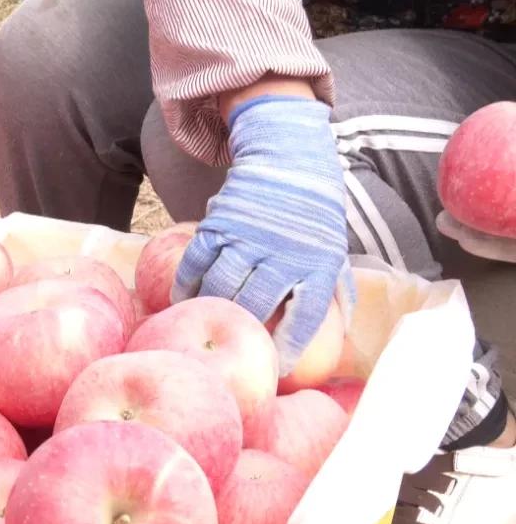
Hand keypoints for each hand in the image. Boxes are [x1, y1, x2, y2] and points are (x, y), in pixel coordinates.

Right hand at [171, 95, 352, 374]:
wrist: (287, 157)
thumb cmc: (314, 215)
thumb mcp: (335, 248)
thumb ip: (337, 290)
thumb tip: (341, 333)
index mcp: (317, 262)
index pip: (306, 316)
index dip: (291, 345)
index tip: (280, 367)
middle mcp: (282, 252)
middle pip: (256, 304)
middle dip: (244, 329)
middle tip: (234, 345)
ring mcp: (246, 237)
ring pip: (221, 284)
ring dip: (211, 308)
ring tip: (205, 322)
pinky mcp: (218, 224)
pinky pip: (195, 262)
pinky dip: (186, 283)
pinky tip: (182, 298)